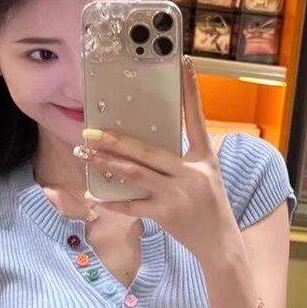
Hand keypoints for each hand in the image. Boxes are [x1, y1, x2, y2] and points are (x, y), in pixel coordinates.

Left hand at [82, 55, 235, 257]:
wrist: (221, 243)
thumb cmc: (210, 206)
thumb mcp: (206, 176)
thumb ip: (182, 159)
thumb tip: (146, 146)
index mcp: (204, 157)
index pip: (196, 118)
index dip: (191, 91)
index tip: (185, 63)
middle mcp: (192, 172)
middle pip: (147, 150)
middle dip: (116, 140)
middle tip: (91, 131)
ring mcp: (178, 194)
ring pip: (134, 174)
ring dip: (106, 164)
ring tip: (85, 156)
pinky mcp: (166, 214)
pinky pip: (132, 205)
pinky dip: (111, 202)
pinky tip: (93, 197)